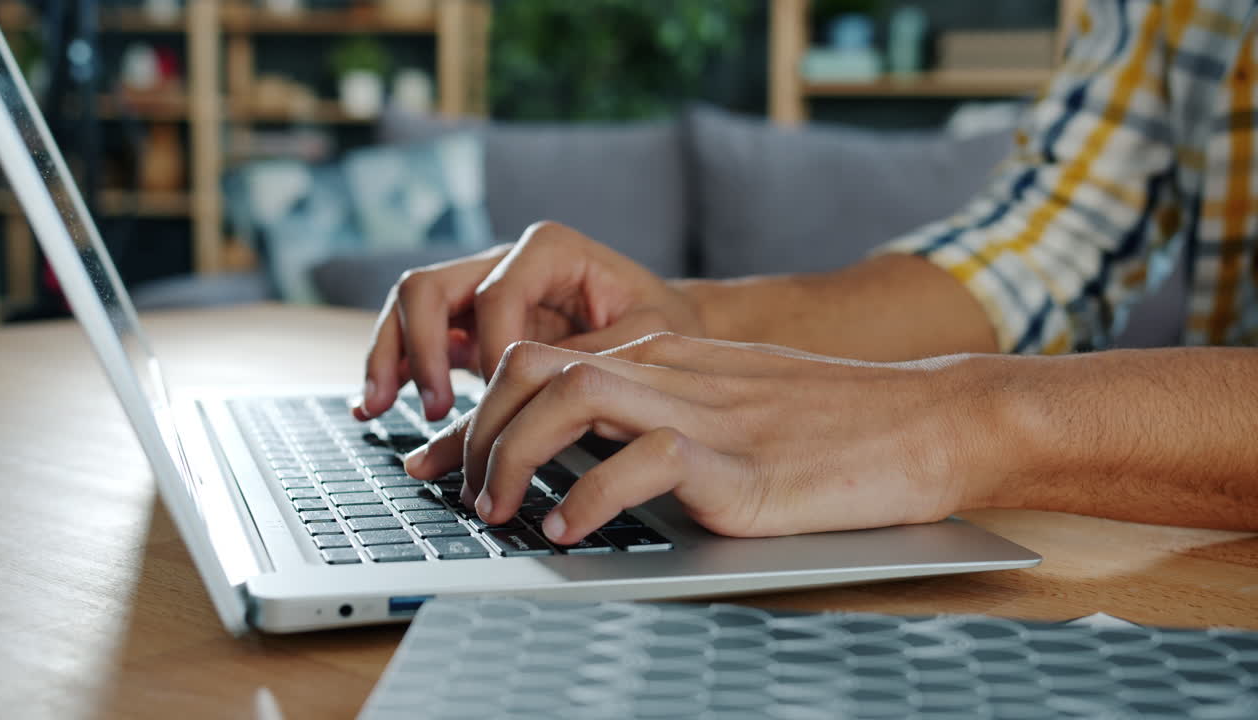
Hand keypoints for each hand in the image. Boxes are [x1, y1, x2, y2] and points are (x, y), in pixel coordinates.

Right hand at [354, 221, 702, 421]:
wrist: (672, 329)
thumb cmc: (663, 330)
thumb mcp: (640, 344)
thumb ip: (580, 365)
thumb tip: (529, 410)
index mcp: (550, 249)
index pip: (495, 295)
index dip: (492, 352)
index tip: (507, 401)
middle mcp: (506, 260)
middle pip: (429, 287)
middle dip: (417, 347)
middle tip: (432, 408)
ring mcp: (482, 290)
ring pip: (410, 307)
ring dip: (389, 356)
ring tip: (376, 410)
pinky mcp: (471, 325)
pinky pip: (419, 338)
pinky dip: (395, 369)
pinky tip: (375, 408)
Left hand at [404, 333, 998, 543]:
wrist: (928, 421)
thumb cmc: (835, 424)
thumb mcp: (730, 405)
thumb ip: (659, 417)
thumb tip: (588, 462)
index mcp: (665, 354)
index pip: (542, 360)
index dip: (475, 412)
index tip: (437, 462)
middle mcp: (671, 369)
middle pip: (534, 365)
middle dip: (477, 428)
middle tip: (464, 492)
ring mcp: (703, 409)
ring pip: (570, 394)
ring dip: (514, 453)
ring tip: (500, 510)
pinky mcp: (738, 461)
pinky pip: (640, 461)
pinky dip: (589, 496)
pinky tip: (568, 532)